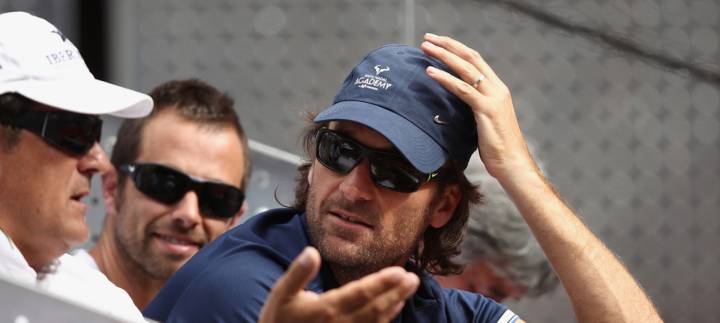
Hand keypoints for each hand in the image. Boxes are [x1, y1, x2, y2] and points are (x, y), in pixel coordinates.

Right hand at [259, 247, 419, 322]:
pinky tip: (394, 309)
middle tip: (414, 279)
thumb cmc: (278, 320)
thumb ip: (297, 273)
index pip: (360, 294)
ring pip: (376, 320)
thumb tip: (312, 252)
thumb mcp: (281, 294)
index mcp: (326, 309)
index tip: (400, 272)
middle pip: (375, 307)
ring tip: (409, 289)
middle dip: (396, 292)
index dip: (382, 283)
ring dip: (395, 304)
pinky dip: (386, 319)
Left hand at [421, 33, 537, 181]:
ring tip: (425, 48)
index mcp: (497, 89)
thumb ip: (474, 109)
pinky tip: (431, 72)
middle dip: (447, 45)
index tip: (438, 42)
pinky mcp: (487, 110)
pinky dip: (446, 79)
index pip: (475, 60)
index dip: (456, 49)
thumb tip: (456, 106)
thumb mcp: (484, 122)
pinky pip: (463, 90)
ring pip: (466, 69)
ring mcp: (493, 98)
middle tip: (427, 39)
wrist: (513, 164)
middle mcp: (497, 89)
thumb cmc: (498, 148)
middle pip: (470, 58)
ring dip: (443, 56)